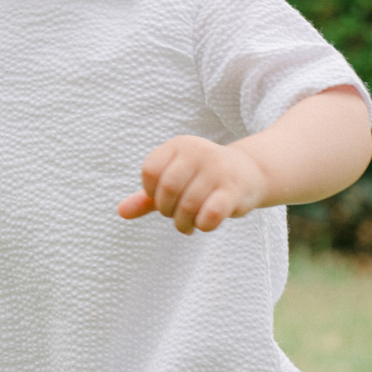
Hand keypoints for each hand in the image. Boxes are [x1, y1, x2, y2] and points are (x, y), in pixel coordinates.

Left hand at [117, 134, 265, 234]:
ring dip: (183, 223)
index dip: (151, 192)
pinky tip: (205, 224)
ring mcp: (218, 169)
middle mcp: (199, 151)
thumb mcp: (175, 182)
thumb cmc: (204, 179)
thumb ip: (147, 197)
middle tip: (176, 216)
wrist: (250, 173)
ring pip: (187, 205)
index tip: (163, 198)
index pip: (150, 171)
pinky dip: (202, 225)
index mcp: (180, 145)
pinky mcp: (234, 190)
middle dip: (167, 210)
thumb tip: (121, 212)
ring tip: (188, 225)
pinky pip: (209, 215)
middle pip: (167, 189)